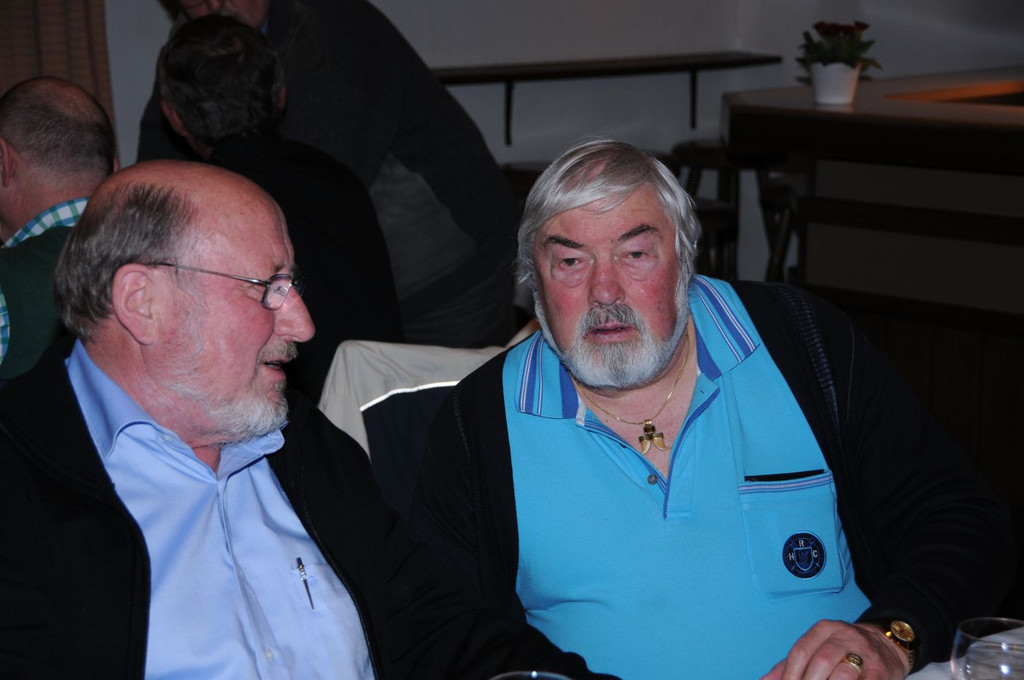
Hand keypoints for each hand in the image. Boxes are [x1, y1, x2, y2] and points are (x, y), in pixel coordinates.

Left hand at [761, 620, 911, 679]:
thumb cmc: (844, 649)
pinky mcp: (881, 670)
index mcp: (823, 630)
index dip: (790, 674)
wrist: (886, 643)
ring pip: (844, 673)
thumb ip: (790, 664)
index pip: (801, 652)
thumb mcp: (816, 648)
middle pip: (821, 662)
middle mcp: (844, 636)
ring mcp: (864, 652)